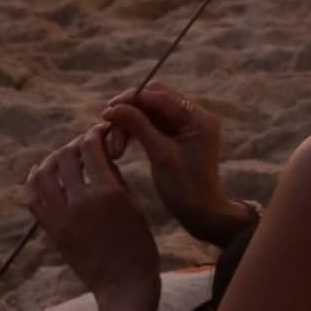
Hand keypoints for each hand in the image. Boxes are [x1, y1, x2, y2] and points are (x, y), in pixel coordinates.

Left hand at [26, 124, 158, 310]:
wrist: (123, 287)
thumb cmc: (138, 245)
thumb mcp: (134, 204)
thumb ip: (114, 176)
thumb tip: (99, 153)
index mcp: (108, 193)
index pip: (91, 147)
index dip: (94, 133)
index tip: (98, 132)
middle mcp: (81, 202)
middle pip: (64, 156)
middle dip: (74, 145)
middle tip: (83, 148)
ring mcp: (63, 218)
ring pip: (42, 173)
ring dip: (51, 160)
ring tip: (62, 160)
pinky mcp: (52, 231)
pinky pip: (33, 199)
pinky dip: (34, 181)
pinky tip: (42, 174)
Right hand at [103, 83, 250, 246]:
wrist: (201, 215)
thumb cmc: (184, 188)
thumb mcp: (160, 155)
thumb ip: (139, 127)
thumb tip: (113, 108)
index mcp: (198, 118)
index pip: (161, 96)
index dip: (133, 99)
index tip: (108, 109)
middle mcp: (194, 116)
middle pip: (154, 100)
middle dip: (130, 111)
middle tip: (109, 127)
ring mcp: (185, 125)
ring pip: (150, 112)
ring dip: (130, 123)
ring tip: (115, 146)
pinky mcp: (177, 135)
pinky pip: (152, 124)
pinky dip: (136, 130)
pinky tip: (121, 144)